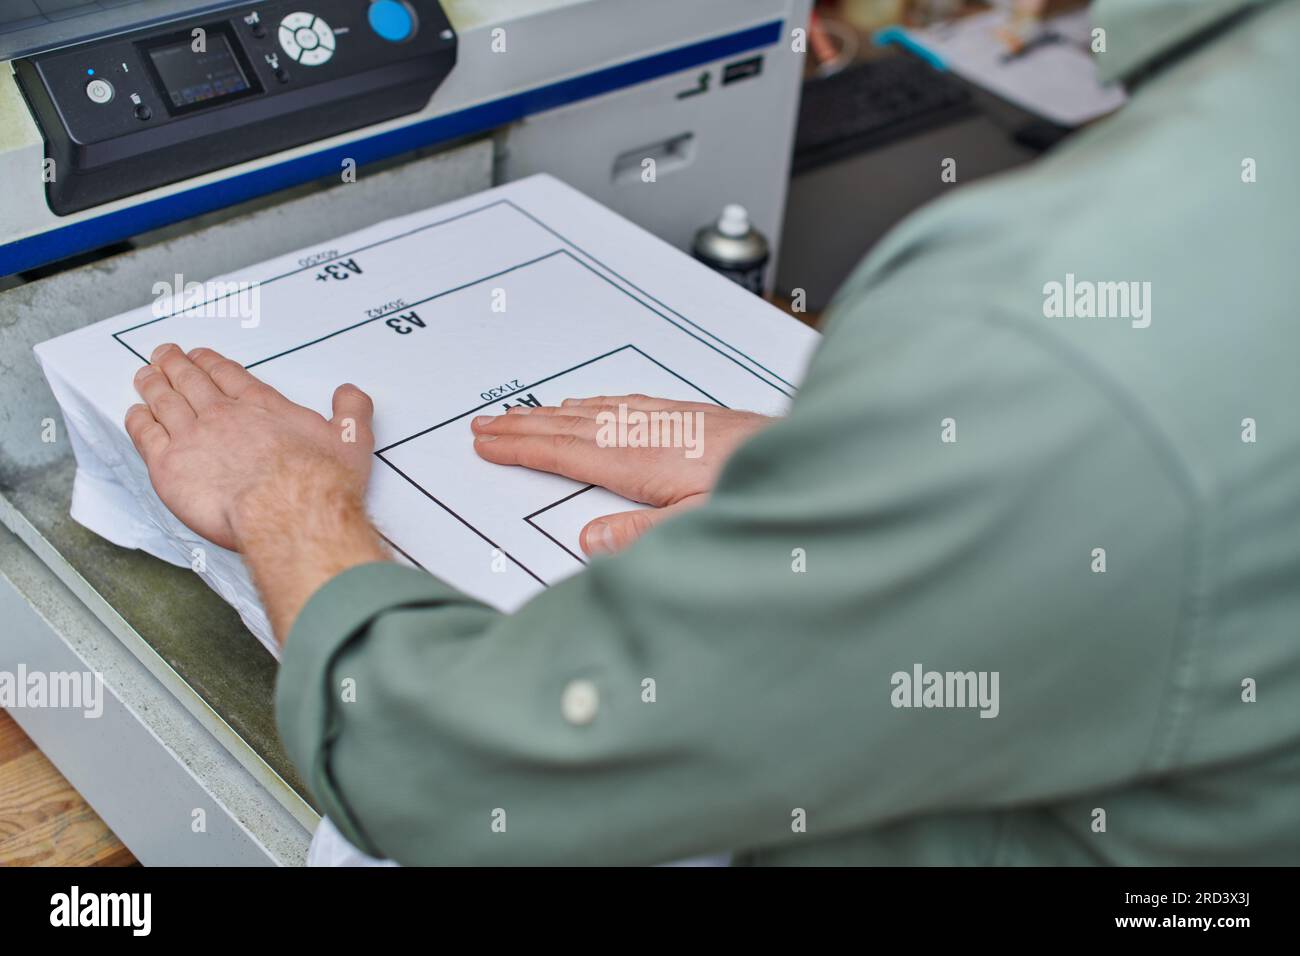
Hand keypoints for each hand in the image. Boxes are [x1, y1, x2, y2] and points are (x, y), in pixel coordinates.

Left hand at [124, 344, 375, 551]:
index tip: (201, 356)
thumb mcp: (351, 441)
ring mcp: (193, 437)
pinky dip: (138, 419)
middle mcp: (223, 415)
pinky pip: (145, 434)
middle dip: (175, 364)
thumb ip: (351, 412)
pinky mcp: (170, 466)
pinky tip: (135, 412)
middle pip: (191, 381)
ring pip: (164, 401)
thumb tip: (351, 394)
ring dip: (153, 384)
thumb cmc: (319, 483)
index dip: (212, 363)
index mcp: (262, 406)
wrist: (290, 511)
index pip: (229, 375)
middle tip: (164, 354)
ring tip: (145, 374)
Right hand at [471, 394, 774, 554]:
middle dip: (522, 424)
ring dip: (552, 412)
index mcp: (639, 460)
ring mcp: (666, 421)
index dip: (521, 448)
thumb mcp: (700, 525)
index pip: (564, 452)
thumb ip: (642, 536)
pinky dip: (593, 404)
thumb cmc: (760, 491)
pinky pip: (622, 404)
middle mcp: (647, 433)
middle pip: (569, 426)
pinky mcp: (687, 417)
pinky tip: (591, 404)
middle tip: (484, 421)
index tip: (486, 442)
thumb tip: (589, 541)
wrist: (812, 458)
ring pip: (593, 412)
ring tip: (522, 412)